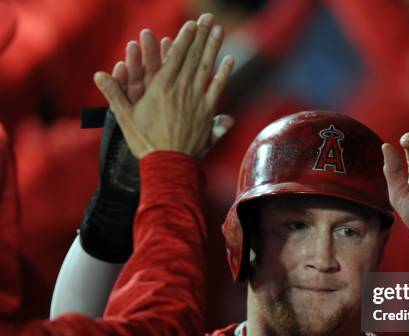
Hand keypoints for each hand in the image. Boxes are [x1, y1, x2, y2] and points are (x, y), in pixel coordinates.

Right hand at [93, 15, 234, 158]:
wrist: (168, 164)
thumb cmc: (145, 142)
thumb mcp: (125, 118)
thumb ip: (114, 94)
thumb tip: (99, 74)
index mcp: (161, 88)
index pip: (175, 57)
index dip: (184, 39)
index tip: (192, 24)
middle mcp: (181, 90)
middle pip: (193, 57)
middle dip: (200, 36)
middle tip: (208, 18)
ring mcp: (196, 101)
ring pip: (206, 68)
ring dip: (213, 47)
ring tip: (218, 30)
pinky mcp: (206, 113)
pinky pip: (216, 89)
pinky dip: (223, 74)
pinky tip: (229, 59)